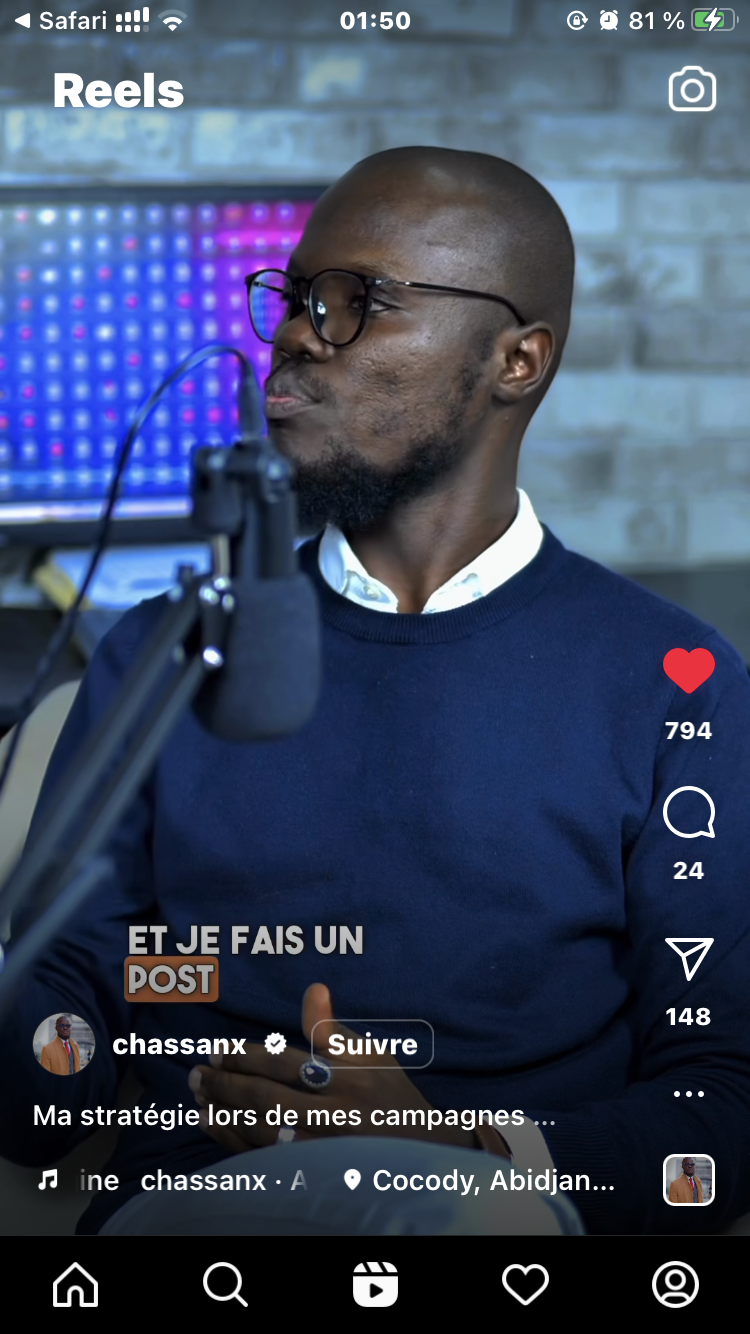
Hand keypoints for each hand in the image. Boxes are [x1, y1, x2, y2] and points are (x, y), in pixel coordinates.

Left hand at [188, 983, 476, 1155]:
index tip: (218, 1051)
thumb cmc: (390, 1096)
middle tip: (197, 1073)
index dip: (246, 1056)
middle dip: (226, 1084)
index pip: (284, 1064)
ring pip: (259, 1129)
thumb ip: (332, 1028)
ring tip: (199, 1097)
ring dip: (223, 1112)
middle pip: (266, 1097)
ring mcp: (321, 1149)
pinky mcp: (312, 1171)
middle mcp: (333, 1115)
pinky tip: (213, 1125)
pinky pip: (263, 1156)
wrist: (418, 1152)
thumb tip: (313, 989)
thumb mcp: (370, 1054)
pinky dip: (233, 1140)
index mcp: (347, 1080)